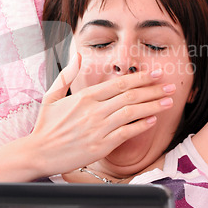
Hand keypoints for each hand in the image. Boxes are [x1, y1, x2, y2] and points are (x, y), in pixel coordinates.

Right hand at [27, 54, 174, 176]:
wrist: (37, 153)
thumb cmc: (46, 125)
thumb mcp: (52, 95)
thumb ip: (67, 74)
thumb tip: (78, 55)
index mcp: (85, 96)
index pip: (119, 83)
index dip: (141, 78)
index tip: (156, 74)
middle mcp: (94, 110)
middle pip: (130, 96)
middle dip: (153, 89)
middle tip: (170, 85)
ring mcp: (98, 128)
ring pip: (132, 112)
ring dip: (153, 105)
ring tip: (168, 101)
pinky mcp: (100, 146)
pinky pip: (126, 133)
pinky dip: (141, 126)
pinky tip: (152, 120)